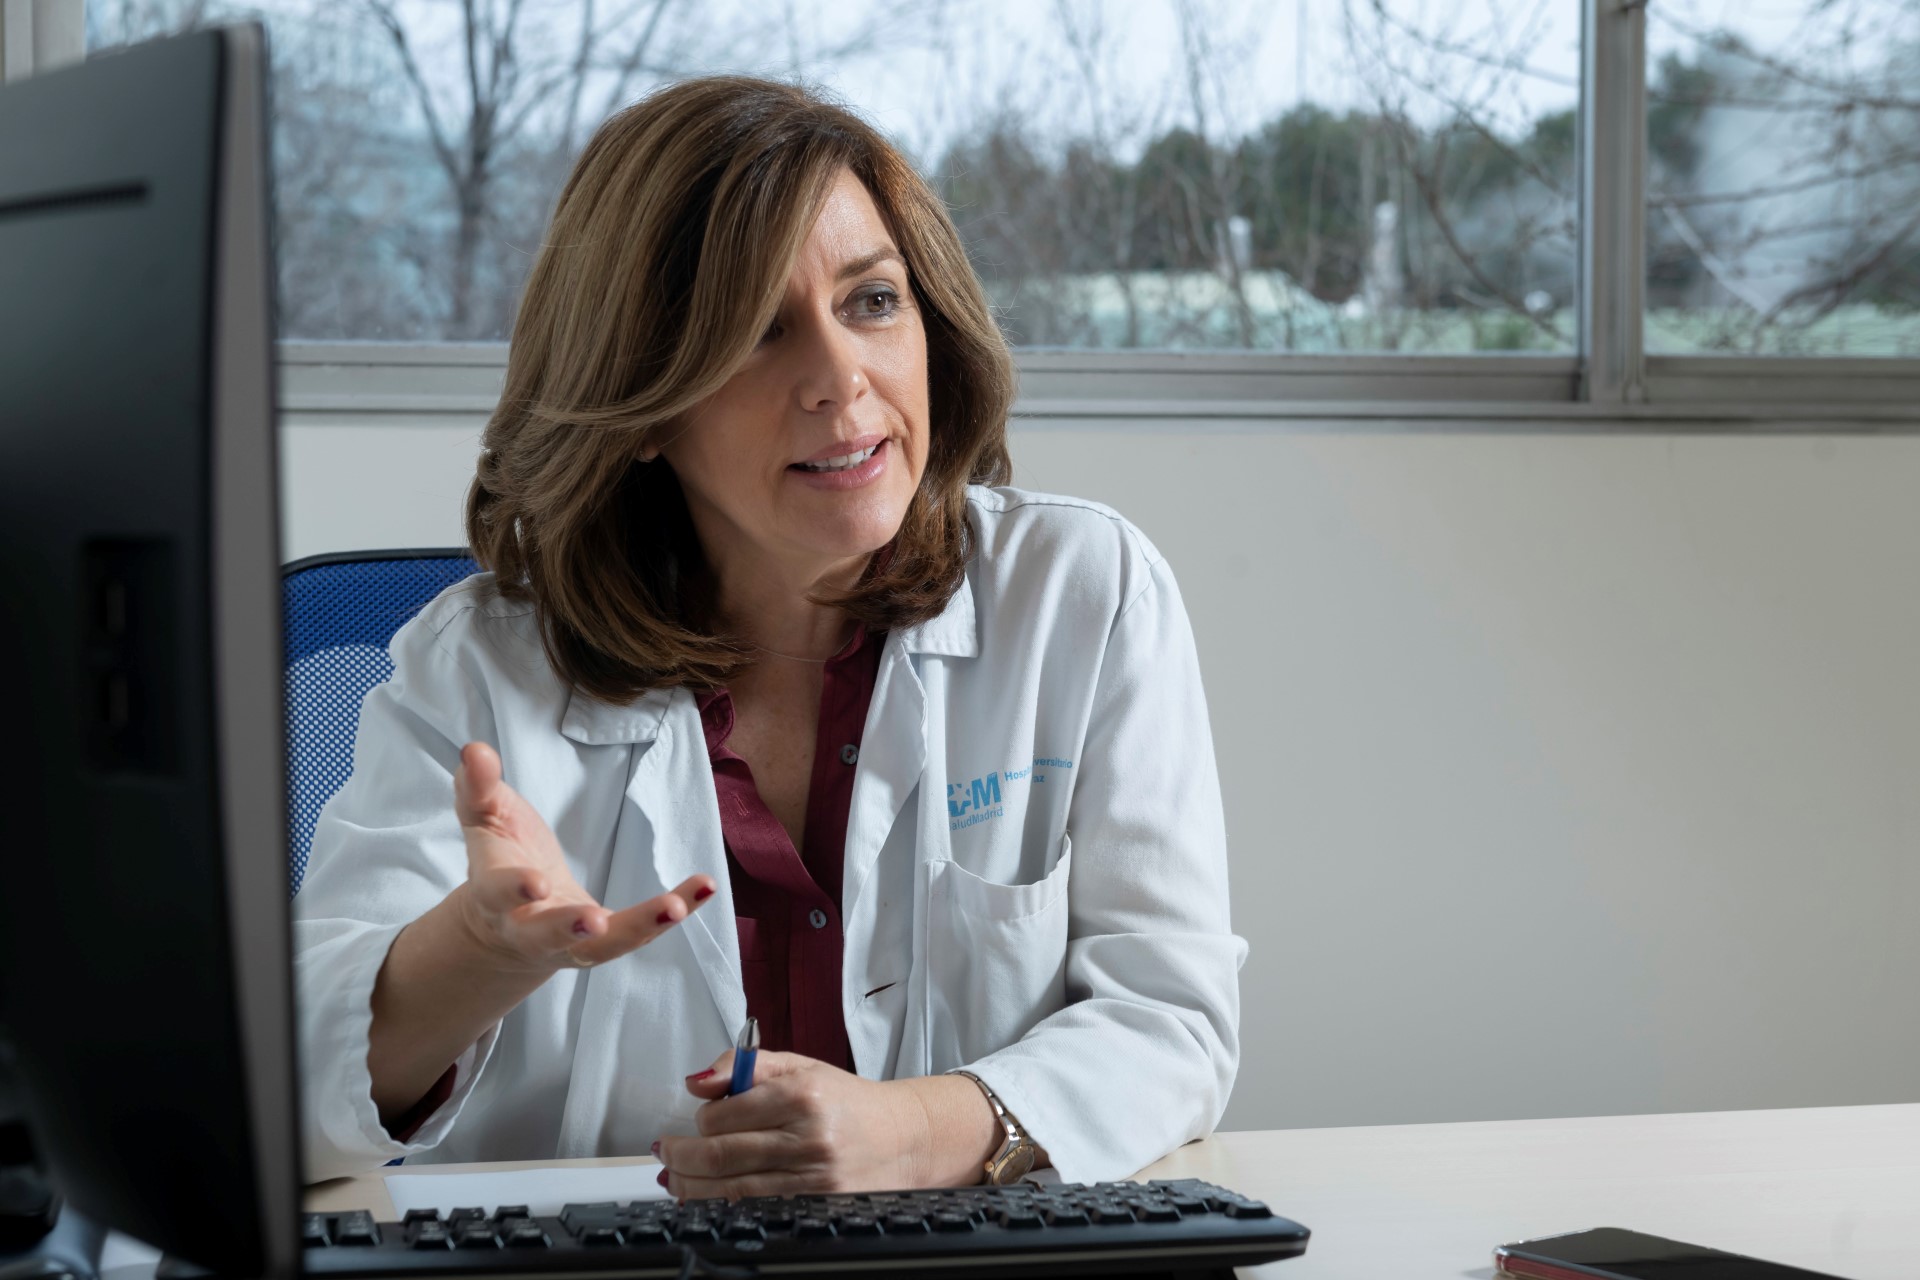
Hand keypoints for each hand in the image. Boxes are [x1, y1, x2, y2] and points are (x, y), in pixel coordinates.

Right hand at [452, 741, 712, 970]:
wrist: (507, 923)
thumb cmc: (499, 858)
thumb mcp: (484, 818)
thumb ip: (478, 787)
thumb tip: (475, 749)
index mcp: (493, 896)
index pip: (497, 894)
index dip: (513, 890)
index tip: (535, 882)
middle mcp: (529, 928)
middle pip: (545, 936)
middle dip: (568, 928)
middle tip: (595, 919)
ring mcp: (571, 942)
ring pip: (604, 945)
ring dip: (640, 926)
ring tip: (676, 907)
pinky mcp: (606, 939)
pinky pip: (644, 928)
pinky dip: (677, 907)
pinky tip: (705, 886)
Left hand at [654, 1052, 1001, 1198]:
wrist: (903, 1137)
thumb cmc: (848, 1102)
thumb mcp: (801, 1067)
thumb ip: (746, 1065)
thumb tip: (697, 1082)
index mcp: (801, 1093)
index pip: (722, 1115)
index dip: (697, 1121)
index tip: (693, 1121)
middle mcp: (808, 1135)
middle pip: (720, 1156)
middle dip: (681, 1157)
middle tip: (665, 1153)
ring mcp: (814, 1176)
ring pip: (731, 1189)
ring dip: (692, 1186)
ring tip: (676, 1177)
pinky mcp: (817, 1204)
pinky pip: (756, 1208)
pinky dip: (723, 1204)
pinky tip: (708, 1196)